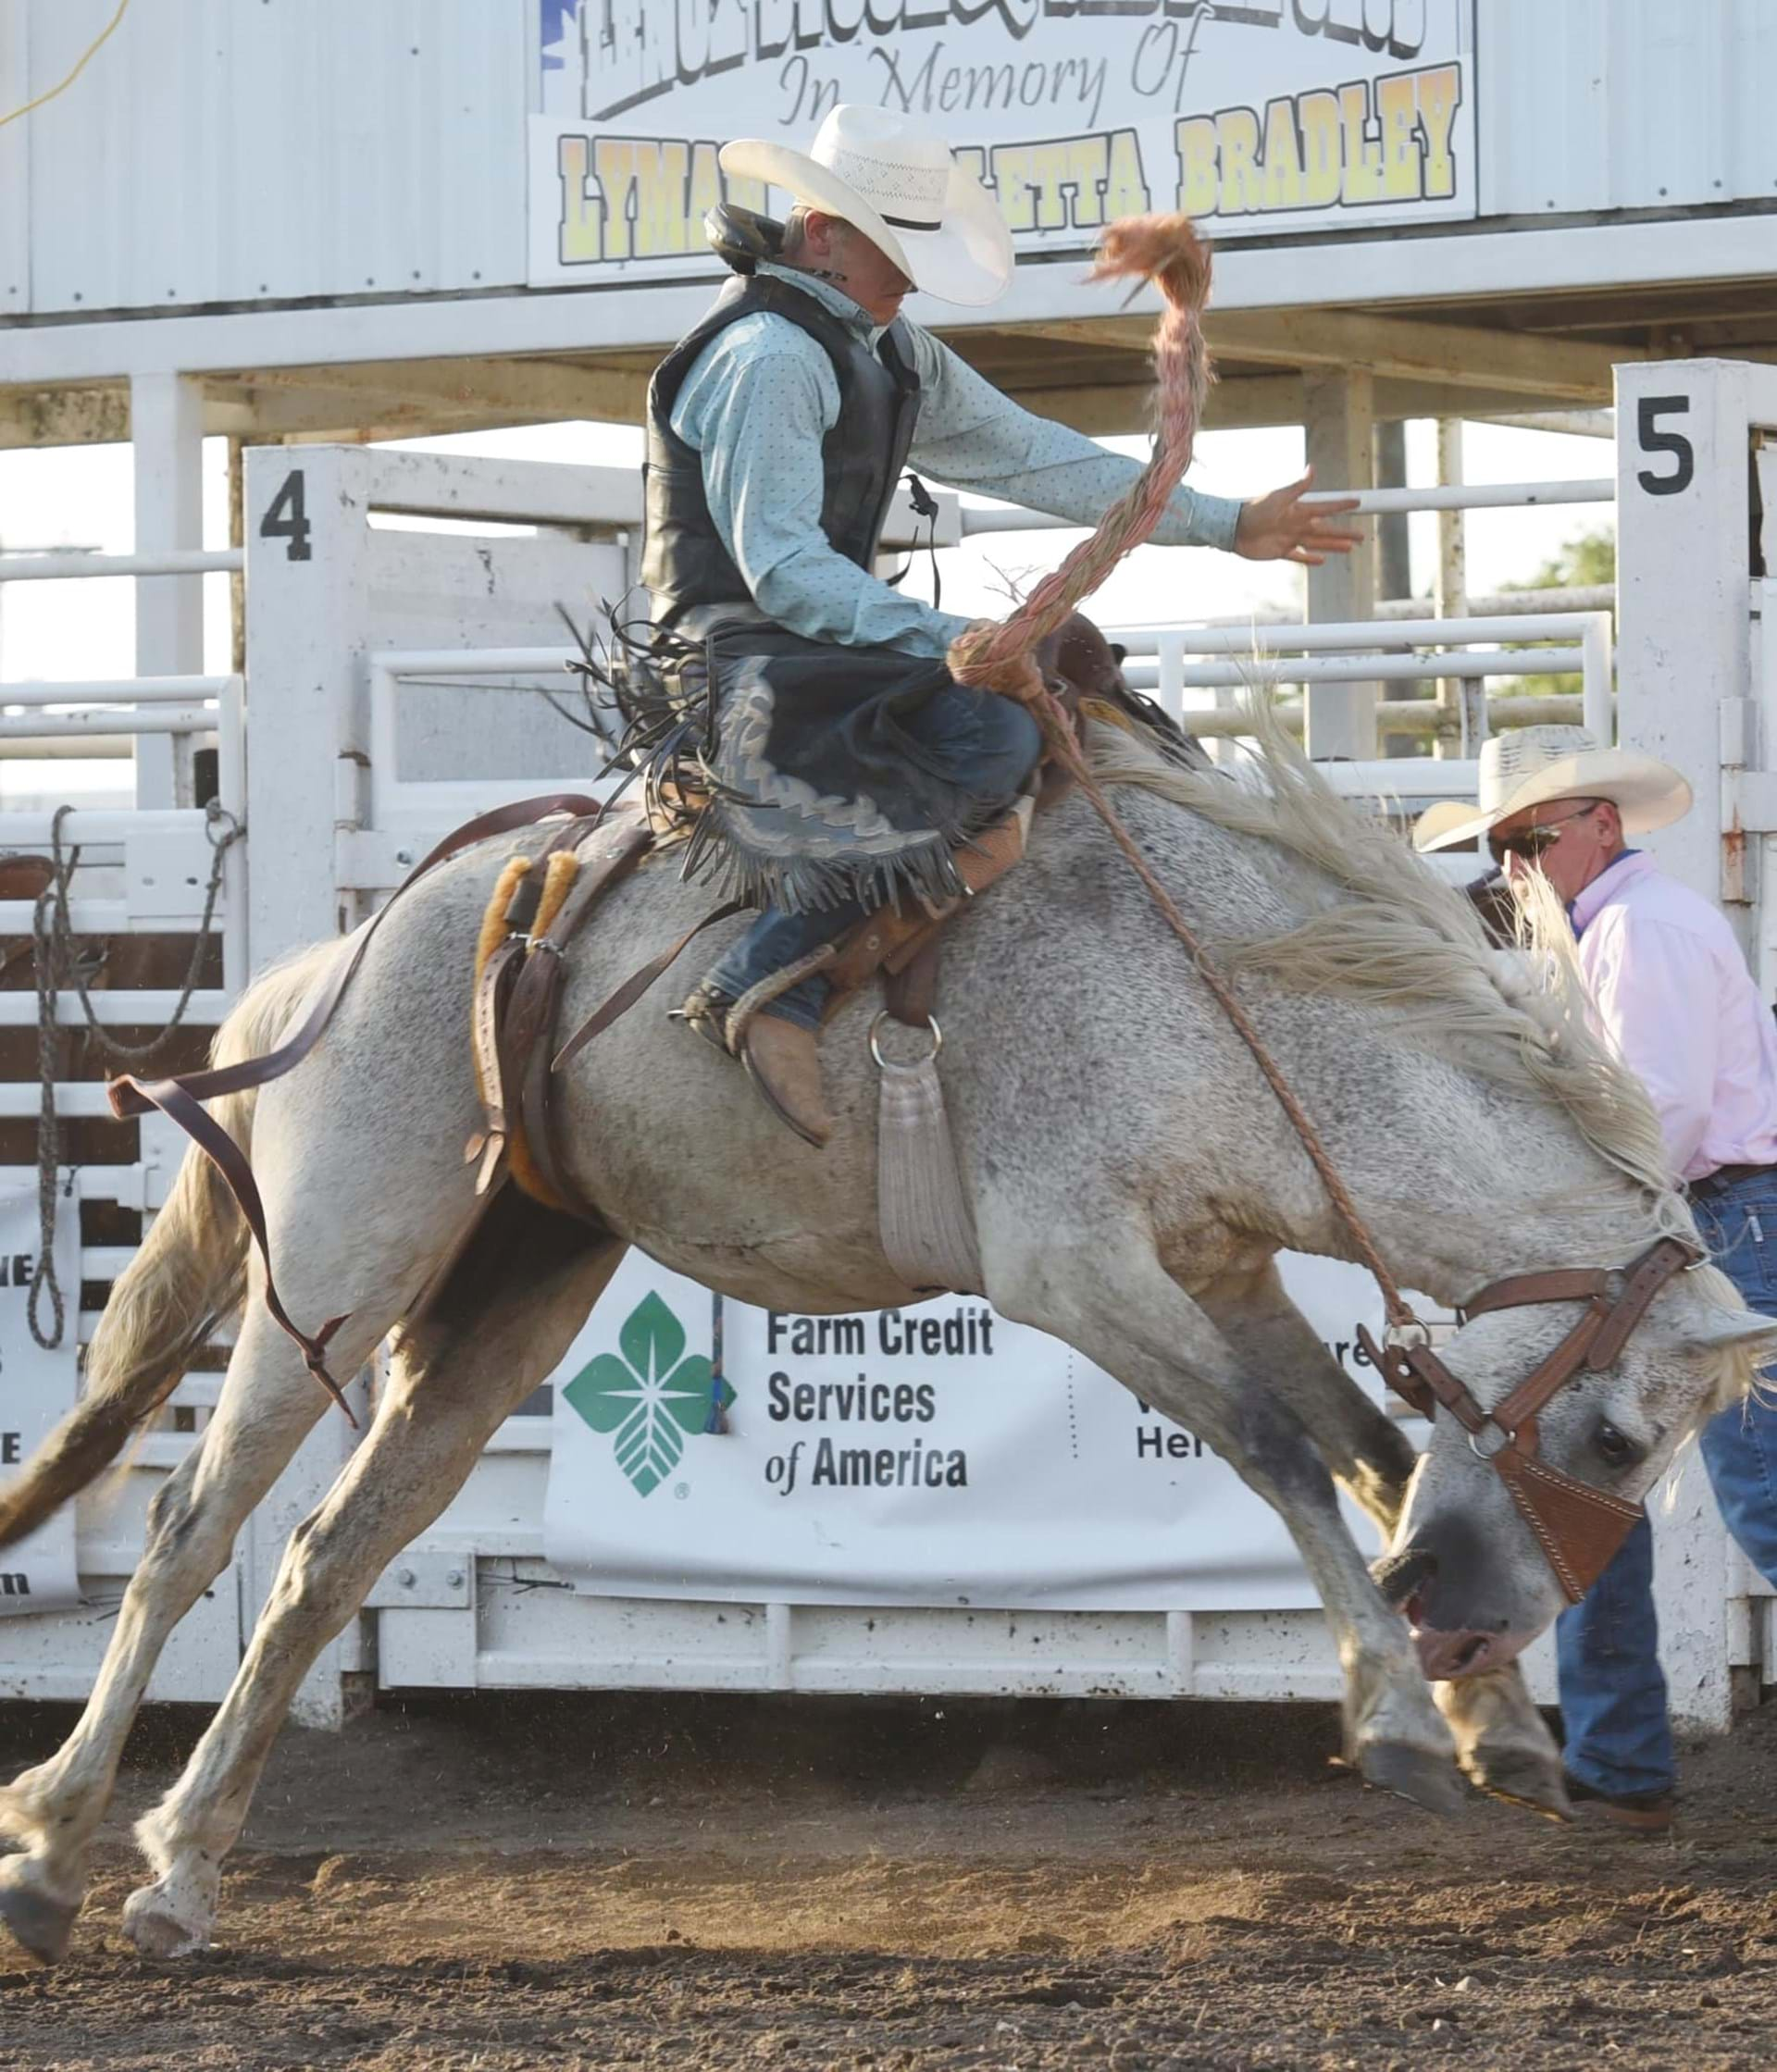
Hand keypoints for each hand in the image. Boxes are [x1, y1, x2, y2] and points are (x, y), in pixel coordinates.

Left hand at [1233, 466, 1363, 565]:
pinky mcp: (1281, 551)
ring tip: (1351, 548)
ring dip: (1334, 546)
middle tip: (1362, 536)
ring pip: (1318, 543)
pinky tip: (1322, 560)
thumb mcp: (1279, 497)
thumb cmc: (1256, 510)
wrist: (1234, 529)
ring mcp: (1291, 539)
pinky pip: (1299, 556)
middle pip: (1327, 530)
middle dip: (1345, 533)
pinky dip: (1310, 558)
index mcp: (1299, 510)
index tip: (1358, 502)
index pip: (1326, 508)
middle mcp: (1298, 524)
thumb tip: (1312, 468)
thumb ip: (1298, 487)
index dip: (1341, 506)